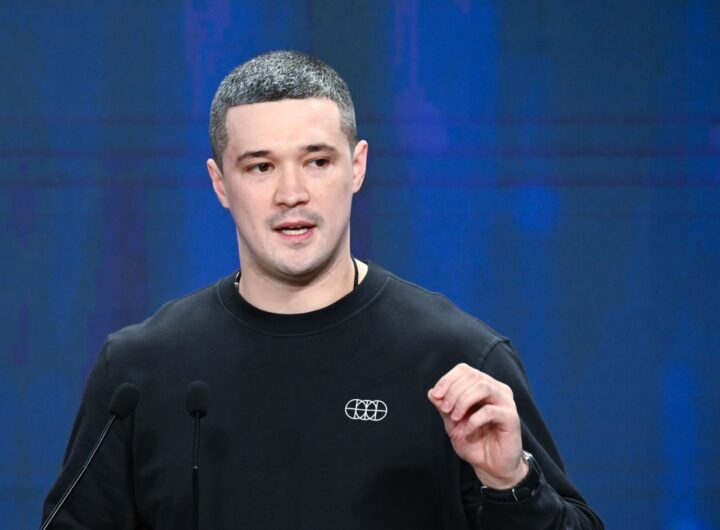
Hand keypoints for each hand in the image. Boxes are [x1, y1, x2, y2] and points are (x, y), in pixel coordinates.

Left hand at [428, 363, 527, 488]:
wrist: (491, 467)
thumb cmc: (473, 442)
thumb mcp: (452, 423)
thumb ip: (444, 407)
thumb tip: (431, 392)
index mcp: (483, 386)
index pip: (465, 370)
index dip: (448, 379)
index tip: (436, 395)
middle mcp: (497, 389)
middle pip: (473, 376)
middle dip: (453, 391)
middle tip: (444, 409)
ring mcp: (506, 402)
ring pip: (483, 387)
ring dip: (463, 400)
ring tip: (455, 417)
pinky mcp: (511, 418)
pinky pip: (490, 411)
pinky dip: (474, 419)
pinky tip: (467, 430)